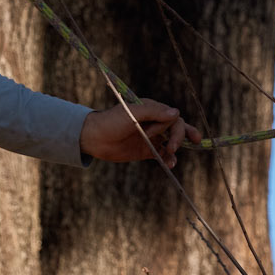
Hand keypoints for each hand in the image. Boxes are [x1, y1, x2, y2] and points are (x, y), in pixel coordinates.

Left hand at [80, 98, 200, 169]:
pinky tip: (170, 164)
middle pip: (177, 128)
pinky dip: (168, 159)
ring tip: (172, 161)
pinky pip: (163, 154)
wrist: (94, 138)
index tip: (153, 134)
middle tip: (173, 148)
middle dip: (180, 137)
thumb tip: (177, 113)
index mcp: (152, 110)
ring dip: (176, 150)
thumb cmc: (111, 121)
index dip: (170, 127)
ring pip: (172, 142)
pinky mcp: (147, 150)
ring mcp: (151, 137)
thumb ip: (154, 112)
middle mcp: (154, 122)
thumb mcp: (132, 113)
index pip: (173, 117)